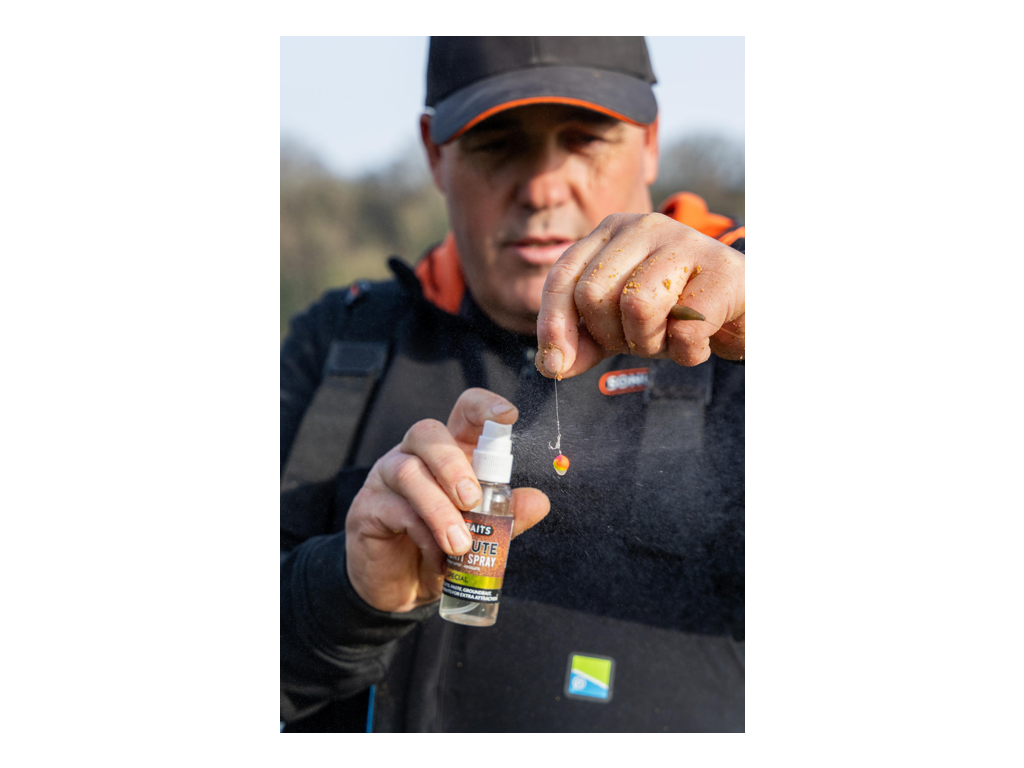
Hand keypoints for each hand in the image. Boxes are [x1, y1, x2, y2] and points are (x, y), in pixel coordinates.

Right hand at [344, 388, 550, 612]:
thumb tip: (539, 502)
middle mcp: (415, 455)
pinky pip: (395, 510)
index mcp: (449, 452)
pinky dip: (422, 534)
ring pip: (409, 472)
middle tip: (473, 499)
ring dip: (439, 509)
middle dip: (453, 464)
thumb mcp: (480, 534)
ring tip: (460, 544)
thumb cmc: (442, 549)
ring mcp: (386, 478)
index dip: (483, 407)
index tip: (506, 416)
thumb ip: (506, 516)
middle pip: (428, 432)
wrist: (402, 589)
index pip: (462, 412)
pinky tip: (437, 557)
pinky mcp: (368, 508)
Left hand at [535, 212, 744, 377]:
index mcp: (609, 232)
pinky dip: (686, 352)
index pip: (562, 277)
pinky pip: (684, 329)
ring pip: (636, 306)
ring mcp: (684, 241)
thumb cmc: (672, 310)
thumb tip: (551, 365)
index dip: (553, 324)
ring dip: (650, 343)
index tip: (555, 364)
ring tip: (668, 337)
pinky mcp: (720, 270)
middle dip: (611, 335)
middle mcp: (643, 226)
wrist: (739, 304)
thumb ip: (581, 342)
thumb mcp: (618, 324)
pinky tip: (697, 342)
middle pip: (594, 294)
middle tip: (640, 339)